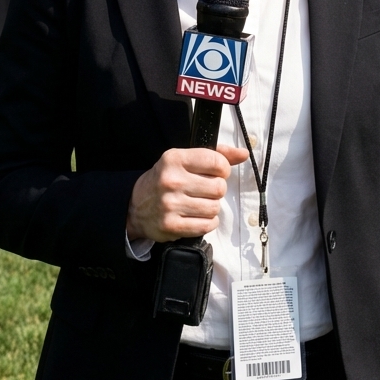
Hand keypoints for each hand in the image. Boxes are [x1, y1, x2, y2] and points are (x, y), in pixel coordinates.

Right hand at [126, 144, 247, 241]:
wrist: (135, 207)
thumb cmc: (165, 180)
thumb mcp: (184, 160)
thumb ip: (216, 155)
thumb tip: (244, 153)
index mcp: (175, 159)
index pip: (217, 162)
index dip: (223, 170)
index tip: (216, 173)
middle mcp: (172, 180)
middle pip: (219, 187)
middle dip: (217, 190)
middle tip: (205, 191)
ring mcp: (171, 204)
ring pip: (215, 208)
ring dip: (212, 207)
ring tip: (199, 204)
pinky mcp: (171, 225)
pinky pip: (207, 225)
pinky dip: (208, 222)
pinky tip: (198, 216)